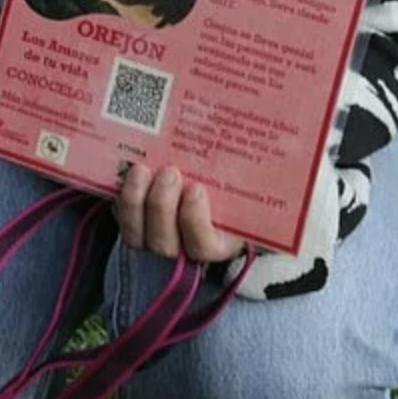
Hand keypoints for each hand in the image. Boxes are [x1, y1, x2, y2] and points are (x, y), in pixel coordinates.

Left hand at [113, 163, 245, 265]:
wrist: (208, 194)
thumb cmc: (230, 195)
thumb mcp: (240, 192)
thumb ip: (241, 180)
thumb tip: (279, 149)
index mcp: (218, 244)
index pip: (203, 246)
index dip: (195, 220)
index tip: (196, 189)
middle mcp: (182, 249)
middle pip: (164, 243)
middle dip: (162, 205)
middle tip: (169, 171)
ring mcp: (153, 239)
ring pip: (135, 234)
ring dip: (135, 200)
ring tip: (141, 170)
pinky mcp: (131, 224)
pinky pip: (118, 217)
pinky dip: (118, 196)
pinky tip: (123, 172)